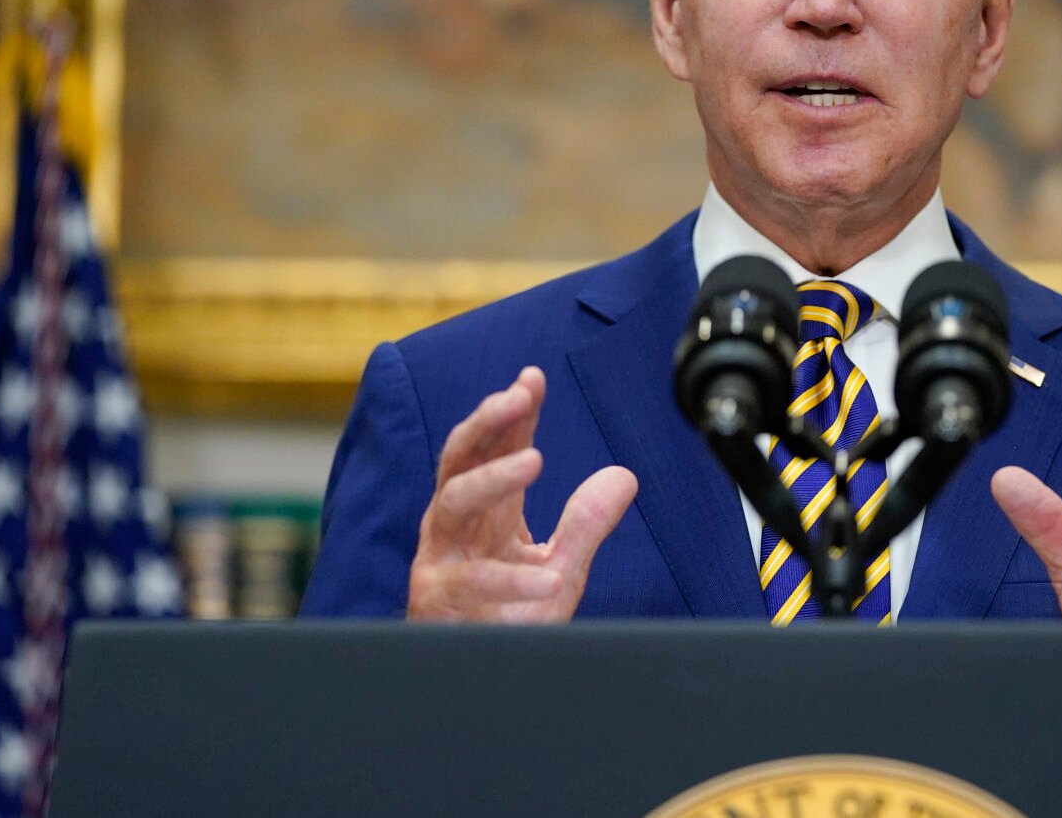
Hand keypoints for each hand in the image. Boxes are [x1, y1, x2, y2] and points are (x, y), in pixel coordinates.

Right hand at [407, 366, 637, 621]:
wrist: (481, 684)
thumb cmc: (509, 622)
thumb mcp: (561, 569)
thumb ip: (585, 523)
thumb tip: (623, 475)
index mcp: (485, 513)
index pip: (495, 448)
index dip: (513, 412)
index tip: (533, 378)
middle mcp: (456, 527)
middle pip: (460, 458)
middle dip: (487, 421)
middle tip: (519, 395)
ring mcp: (441, 561)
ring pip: (452, 503)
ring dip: (493, 478)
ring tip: (536, 459)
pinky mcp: (438, 601)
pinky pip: (471, 583)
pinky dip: (512, 580)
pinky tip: (548, 578)